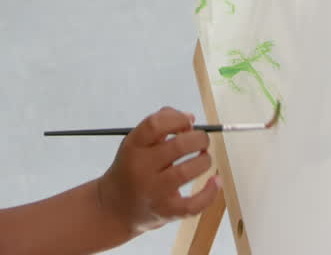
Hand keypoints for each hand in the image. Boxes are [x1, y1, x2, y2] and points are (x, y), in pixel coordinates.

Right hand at [97, 108, 219, 233]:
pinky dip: (210, 192)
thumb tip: (190, 118)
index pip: (156, 124)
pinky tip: (215, 181)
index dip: (178, 119)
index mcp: (133, 146)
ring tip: (204, 158)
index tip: (188, 123)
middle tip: (202, 141)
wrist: (115, 207)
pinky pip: (193, 204)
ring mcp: (153, 192)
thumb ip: (160, 124)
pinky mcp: (165, 211)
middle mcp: (141, 168)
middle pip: (178, 146)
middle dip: (199, 139)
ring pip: (187, 172)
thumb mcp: (136, 143)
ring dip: (205, 160)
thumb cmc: (132, 169)